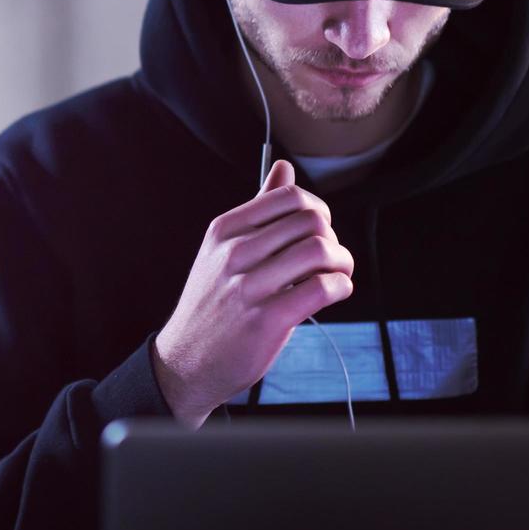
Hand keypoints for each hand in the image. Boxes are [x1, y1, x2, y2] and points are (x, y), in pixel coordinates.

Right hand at [152, 159, 354, 427]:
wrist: (186, 361)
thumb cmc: (213, 304)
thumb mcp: (223, 251)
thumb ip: (258, 210)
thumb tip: (284, 168)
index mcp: (224, 230)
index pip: (289, 197)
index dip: (317, 212)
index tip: (318, 233)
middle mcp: (233, 253)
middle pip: (311, 221)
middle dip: (333, 239)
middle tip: (331, 259)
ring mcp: (248, 286)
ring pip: (320, 251)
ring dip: (342, 263)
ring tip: (336, 275)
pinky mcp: (266, 319)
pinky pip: (322, 288)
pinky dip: (340, 288)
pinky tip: (332, 294)